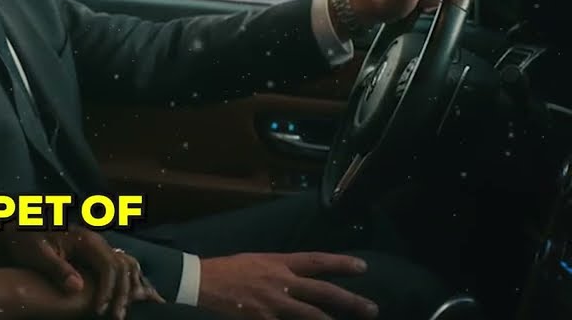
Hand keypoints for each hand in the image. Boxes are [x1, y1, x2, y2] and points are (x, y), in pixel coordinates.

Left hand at [0, 224, 161, 317]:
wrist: (19, 230)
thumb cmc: (26, 241)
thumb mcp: (38, 254)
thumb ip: (58, 269)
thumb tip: (77, 287)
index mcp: (85, 239)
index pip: (109, 265)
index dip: (108, 289)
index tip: (100, 310)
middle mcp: (96, 241)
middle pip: (122, 267)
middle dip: (122, 293)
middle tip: (117, 317)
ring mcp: (97, 247)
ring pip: (124, 267)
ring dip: (127, 290)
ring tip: (120, 312)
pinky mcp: (94, 255)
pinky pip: (117, 269)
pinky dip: (124, 284)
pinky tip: (122, 300)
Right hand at [197, 252, 378, 319]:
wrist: (203, 281)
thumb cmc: (229, 269)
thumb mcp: (258, 261)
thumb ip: (280, 269)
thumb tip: (300, 277)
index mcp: (279, 262)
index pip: (317, 261)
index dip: (341, 263)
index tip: (363, 267)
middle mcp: (281, 282)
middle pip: (323, 291)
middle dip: (350, 300)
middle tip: (372, 309)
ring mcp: (274, 303)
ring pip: (311, 315)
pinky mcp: (263, 319)